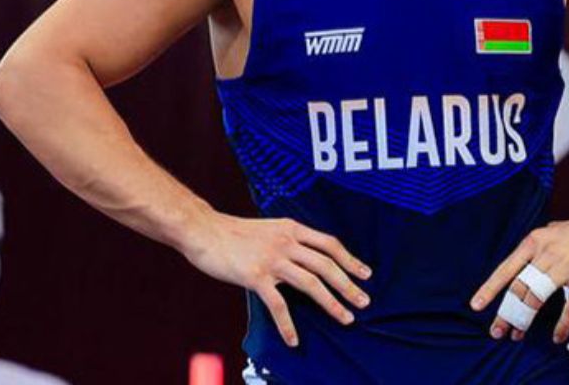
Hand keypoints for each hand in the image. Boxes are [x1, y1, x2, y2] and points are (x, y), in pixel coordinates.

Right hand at [181, 212, 371, 346]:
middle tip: (364, 301)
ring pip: (311, 284)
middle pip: (326, 265)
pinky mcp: (255, 276)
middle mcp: (286, 242)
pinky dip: (288, 325)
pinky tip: (294, 340)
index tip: (365, 274)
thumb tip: (308, 257)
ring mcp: (272, 259)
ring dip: (331, 303)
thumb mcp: (269, 229)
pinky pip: (278, 304)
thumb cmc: (234, 232)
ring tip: (346, 318)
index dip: (349, 259)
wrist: (203, 230)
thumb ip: (289, 240)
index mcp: (292, 228)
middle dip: (348, 285)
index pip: (329, 244)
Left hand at [469, 208, 568, 343]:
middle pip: (519, 288)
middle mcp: (548, 251)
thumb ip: (540, 246)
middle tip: (497, 331)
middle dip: (506, 313)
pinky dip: (561, 326)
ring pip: (538, 299)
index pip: (507, 268)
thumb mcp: (555, 231)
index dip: (490, 288)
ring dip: (525, 320)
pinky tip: (556, 336)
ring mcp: (568, 264)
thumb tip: (525, 261)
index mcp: (536, 240)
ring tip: (518, 335)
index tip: (476, 306)